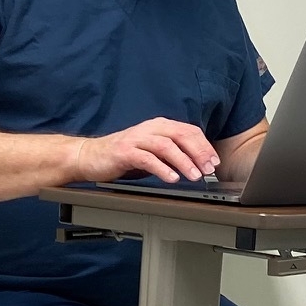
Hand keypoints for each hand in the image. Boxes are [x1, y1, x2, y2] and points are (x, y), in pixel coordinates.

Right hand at [75, 118, 219, 183]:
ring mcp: (136, 139)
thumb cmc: (123, 156)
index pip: (188, 131)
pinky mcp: (124, 151)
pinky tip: (171, 178)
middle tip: (208, 169)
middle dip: (198, 153)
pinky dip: (161, 168)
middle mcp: (149, 129)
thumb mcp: (152, 151)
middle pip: (181, 136)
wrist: (90, 156)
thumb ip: (171, 153)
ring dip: (183, 161)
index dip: (204, 146)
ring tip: (194, 176)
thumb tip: (197, 164)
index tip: (214, 162)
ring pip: (166, 146)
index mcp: (159, 126)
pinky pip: (147, 158)